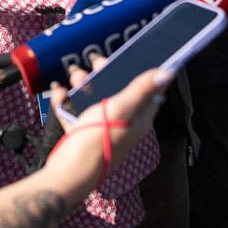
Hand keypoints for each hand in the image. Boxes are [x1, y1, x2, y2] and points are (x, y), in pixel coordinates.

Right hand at [44, 66, 169, 187]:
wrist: (69, 172)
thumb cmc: (98, 139)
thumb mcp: (122, 108)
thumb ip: (141, 89)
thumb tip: (168, 73)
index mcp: (138, 118)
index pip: (145, 90)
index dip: (137, 72)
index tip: (125, 55)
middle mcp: (122, 123)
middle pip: (116, 91)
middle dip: (103, 74)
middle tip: (93, 61)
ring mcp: (101, 128)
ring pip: (94, 99)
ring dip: (83, 84)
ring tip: (74, 76)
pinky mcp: (82, 133)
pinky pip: (75, 112)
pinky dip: (67, 101)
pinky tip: (59, 92)